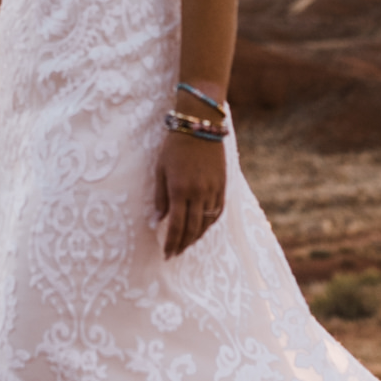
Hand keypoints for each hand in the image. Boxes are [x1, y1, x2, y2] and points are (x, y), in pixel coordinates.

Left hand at [154, 130, 226, 258]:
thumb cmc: (174, 146)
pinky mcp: (223, 185)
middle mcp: (198, 193)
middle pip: (193, 228)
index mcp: (180, 190)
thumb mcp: (160, 170)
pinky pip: (218, 211)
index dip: (171, 243)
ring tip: (187, 244)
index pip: (177, 226)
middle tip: (175, 254)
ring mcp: (213, 189)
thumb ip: (160, 197)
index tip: (166, 254)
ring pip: (207, 222)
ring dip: (197, 237)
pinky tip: (203, 228)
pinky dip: (210, 223)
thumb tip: (158, 220)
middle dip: (183, 244)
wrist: (200, 125)